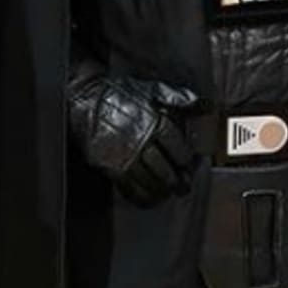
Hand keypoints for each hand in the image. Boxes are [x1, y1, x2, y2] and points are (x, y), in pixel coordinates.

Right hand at [67, 74, 198, 204]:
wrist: (85, 100)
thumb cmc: (120, 94)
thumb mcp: (152, 89)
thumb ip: (178, 97)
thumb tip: (202, 103)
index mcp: (153, 122)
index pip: (175, 147)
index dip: (185, 158)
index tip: (189, 164)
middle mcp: (139, 141)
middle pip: (163, 168)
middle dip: (176, 180)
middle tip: (184, 186)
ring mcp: (123, 156)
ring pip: (147, 180)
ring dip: (161, 190)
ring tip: (169, 193)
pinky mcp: (109, 166)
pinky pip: (128, 187)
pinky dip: (141, 196)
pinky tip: (149, 198)